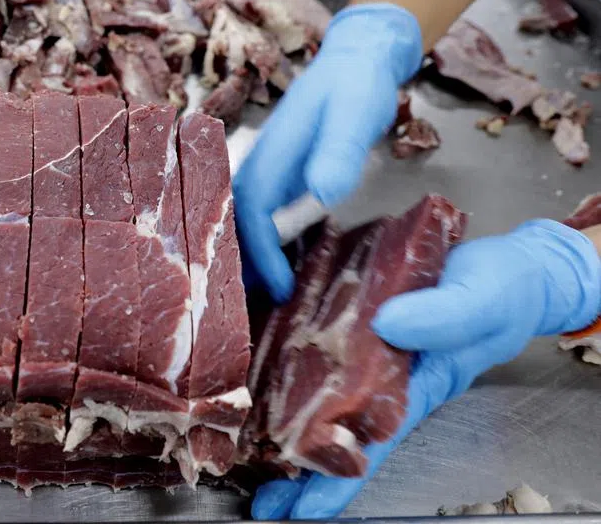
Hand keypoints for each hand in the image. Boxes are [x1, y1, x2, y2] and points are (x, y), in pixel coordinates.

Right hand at [233, 3, 423, 301]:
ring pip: (245, 218)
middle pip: (235, 220)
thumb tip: (323, 195)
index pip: (253, 212)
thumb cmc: (357, 86)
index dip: (262, 253)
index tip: (280, 287)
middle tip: (249, 307)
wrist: (358, 58)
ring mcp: (270, 167)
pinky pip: (263, 213)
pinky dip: (264, 241)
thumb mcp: (355, 115)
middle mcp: (262, 162)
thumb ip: (338, 152)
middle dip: (239, 264)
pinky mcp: (282, 172)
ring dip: (247, 255)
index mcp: (273, 152)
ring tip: (257, 296)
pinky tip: (279, 264)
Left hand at [252, 219, 600, 519]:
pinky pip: (317, 346)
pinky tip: (261, 376)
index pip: (371, 441)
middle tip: (265, 501)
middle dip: (300, 466)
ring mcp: (368, 349)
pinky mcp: (355, 317)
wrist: (512, 265)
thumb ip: (444, 316)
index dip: (338, 477)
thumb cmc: (505, 290)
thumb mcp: (482, 300)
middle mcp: (386, 375)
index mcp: (417, 383)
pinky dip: (287, 363)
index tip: (304, 509)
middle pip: (337, 429)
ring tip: (251, 456)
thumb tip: (389, 326)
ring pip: (320, 393)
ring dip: (283, 421)